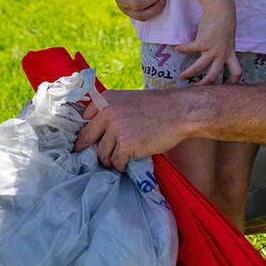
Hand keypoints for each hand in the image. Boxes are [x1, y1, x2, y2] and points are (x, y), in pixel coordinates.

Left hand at [73, 88, 192, 170]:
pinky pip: (116, 162)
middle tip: (91, 160)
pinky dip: (121, 166)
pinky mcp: (127, 144)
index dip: (85, 134)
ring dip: (110, 160)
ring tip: (119, 160)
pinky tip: (128, 165)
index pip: (84, 119)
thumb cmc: (159, 107)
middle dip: (88, 151)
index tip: (86, 144)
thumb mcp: (130, 99)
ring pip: (102, 153)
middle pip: (86, 138)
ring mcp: (117, 129)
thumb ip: (113, 110)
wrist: (181, 111)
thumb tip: (99, 130)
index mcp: (107, 99)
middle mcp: (108, 112)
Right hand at [175, 8, 240, 84]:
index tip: (226, 84)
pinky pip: (189, 48)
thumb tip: (216, 52)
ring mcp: (212, 49)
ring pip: (199, 67)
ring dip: (189, 73)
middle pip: (213, 75)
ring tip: (182, 77)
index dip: (233, 81)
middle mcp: (221, 54)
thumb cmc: (225, 23)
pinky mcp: (202, 42)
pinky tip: (177, 48)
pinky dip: (182, 48)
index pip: (237, 72)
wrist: (222, 11)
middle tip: (197, 86)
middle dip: (204, 83)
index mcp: (230, 54)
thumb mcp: (228, 39)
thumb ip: (224, 48)